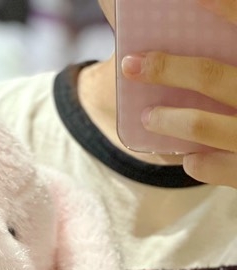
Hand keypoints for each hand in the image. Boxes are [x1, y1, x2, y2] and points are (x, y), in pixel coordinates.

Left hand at [120, 0, 236, 186]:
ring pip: (201, 125)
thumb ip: (225, 55)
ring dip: (168, 120)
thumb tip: (171, 17)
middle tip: (131, 65)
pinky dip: (198, 162)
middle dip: (166, 70)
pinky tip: (189, 157)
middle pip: (209, 76)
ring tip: (148, 116)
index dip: (222, 6)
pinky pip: (215, 166)